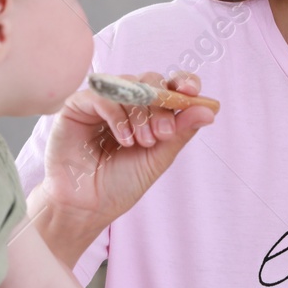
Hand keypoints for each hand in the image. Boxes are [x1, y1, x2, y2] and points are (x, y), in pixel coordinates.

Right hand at [38, 71, 216, 227]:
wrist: (86, 206)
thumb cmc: (119, 184)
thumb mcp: (158, 158)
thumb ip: (180, 132)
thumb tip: (211, 110)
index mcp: (147, 112)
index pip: (168, 85)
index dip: (182, 82)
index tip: (191, 92)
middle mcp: (124, 102)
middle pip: (150, 81)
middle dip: (161, 106)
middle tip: (163, 133)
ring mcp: (101, 101)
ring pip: (127, 86)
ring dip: (140, 114)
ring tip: (141, 143)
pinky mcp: (77, 106)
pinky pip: (102, 95)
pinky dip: (117, 115)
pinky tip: (124, 139)